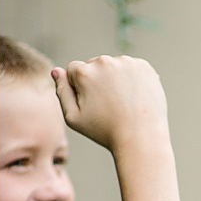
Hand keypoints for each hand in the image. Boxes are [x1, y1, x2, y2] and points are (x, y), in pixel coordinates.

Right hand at [51, 56, 170, 156]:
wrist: (142, 138)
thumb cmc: (105, 131)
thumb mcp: (73, 117)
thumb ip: (62, 91)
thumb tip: (56, 70)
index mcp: (83, 72)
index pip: (73, 69)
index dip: (80, 87)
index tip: (92, 103)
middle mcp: (104, 62)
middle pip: (93, 65)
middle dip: (97, 80)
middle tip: (109, 104)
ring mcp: (126, 62)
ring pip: (113, 65)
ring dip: (115, 77)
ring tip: (123, 101)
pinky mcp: (144, 66)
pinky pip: (131, 67)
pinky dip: (132, 78)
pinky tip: (135, 96)